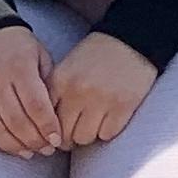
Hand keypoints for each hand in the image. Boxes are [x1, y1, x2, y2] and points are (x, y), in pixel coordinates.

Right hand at [0, 24, 61, 156]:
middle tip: (46, 150)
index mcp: (20, 68)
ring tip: (28, 152)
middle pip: (16, 122)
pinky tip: (1, 145)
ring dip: (13, 146)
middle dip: (34, 141)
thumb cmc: (16, 46)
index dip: (48, 127)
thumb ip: (48, 82)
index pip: (36, 106)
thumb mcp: (39, 54)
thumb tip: (57, 115)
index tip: (57, 140)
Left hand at [49, 30, 159, 148]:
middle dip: (69, 138)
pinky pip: (107, 134)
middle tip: (76, 132)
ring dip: (89, 135)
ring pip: (84, 138)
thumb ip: (54, 95)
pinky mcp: (123, 105)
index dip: (51, 132)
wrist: (131, 39)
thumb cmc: (96, 56)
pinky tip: (109, 119)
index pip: (47, 121)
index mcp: (60, 81)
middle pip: (64, 135)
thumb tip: (48, 129)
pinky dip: (107, 131)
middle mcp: (78, 91)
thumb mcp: (67, 69)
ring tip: (94, 124)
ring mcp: (101, 99)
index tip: (56, 134)